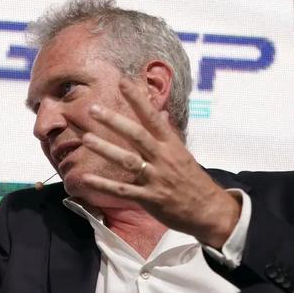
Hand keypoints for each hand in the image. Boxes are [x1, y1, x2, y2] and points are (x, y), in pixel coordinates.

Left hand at [81, 79, 240, 247]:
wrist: (208, 210)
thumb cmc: (193, 181)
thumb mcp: (182, 154)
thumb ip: (168, 134)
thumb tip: (162, 114)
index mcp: (171, 145)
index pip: (152, 117)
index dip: (138, 99)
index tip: (123, 82)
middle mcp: (163, 158)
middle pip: (137, 135)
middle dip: (114, 121)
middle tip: (93, 109)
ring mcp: (156, 178)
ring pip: (128, 161)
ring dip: (106, 149)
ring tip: (87, 139)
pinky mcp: (149, 198)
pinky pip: (123, 190)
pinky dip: (104, 185)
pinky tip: (86, 179)